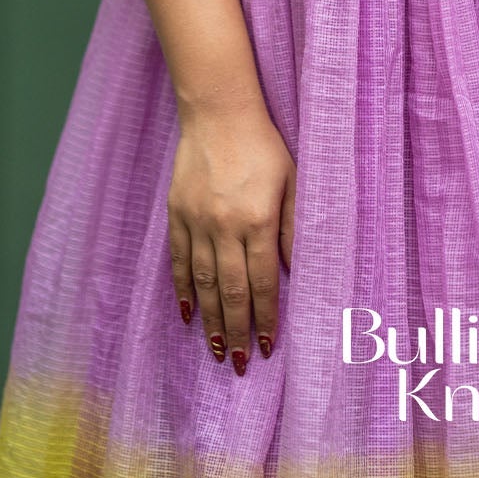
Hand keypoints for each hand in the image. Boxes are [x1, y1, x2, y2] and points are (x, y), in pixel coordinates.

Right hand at [167, 104, 295, 372]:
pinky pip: (179, 260)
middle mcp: (224, 226)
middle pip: (230, 291)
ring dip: (209, 320)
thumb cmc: (264, 146)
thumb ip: (297, 226)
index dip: (266, 317)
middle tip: (241, 364)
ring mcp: (197, 221)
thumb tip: (301, 270)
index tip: (269, 346)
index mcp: (258, 220)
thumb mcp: (294, 181)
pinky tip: (187, 314)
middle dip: (236, 331)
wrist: (218, 113)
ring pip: (202, 282)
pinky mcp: (177, 213)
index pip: (263, 281)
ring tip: (216, 350)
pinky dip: (183, 289)